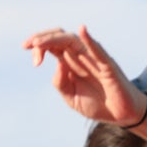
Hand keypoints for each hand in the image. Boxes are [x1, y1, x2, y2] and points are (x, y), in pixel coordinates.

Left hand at [22, 25, 145, 126]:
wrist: (121, 114)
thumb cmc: (97, 104)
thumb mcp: (71, 98)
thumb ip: (61, 83)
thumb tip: (57, 65)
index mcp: (69, 62)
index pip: (51, 46)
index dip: (38, 44)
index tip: (26, 49)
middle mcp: (80, 56)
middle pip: (59, 38)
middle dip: (42, 39)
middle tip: (28, 45)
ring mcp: (93, 58)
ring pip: (73, 40)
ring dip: (55, 39)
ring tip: (40, 43)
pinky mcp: (107, 65)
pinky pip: (98, 50)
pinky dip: (89, 40)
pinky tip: (82, 31)